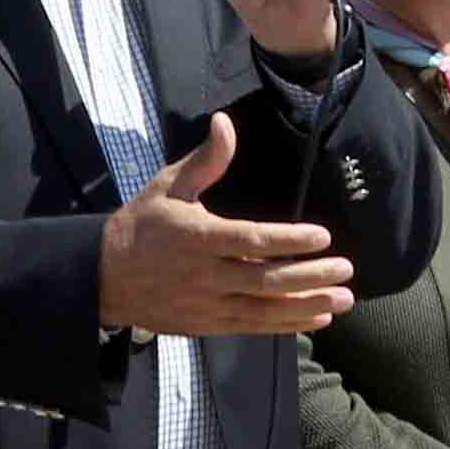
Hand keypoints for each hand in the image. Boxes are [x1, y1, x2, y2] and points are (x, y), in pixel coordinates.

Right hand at [98, 117, 359, 337]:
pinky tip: (316, 318)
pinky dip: (286, 323)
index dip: (289, 240)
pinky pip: (253, 326)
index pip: (251, 240)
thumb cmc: (140, 225)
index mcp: (196, 237)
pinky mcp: (206, 324)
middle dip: (310, 277)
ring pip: (264, 309)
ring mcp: (206, 304)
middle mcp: (204, 275)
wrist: (103, 276)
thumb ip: (204, 160)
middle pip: (266, 279)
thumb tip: (225, 122)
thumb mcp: (167, 186)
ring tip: (343, 300)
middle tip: (346, 271)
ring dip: (307, 305)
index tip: (322, 236)